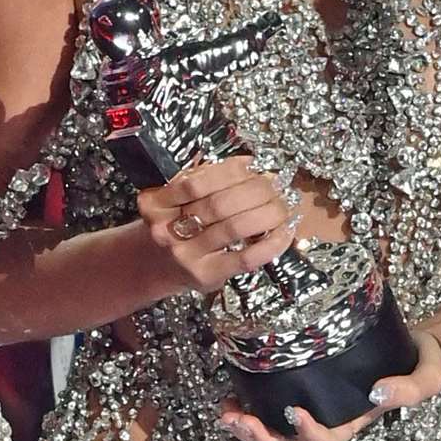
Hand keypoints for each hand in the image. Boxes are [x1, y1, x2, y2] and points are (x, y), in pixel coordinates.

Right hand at [137, 154, 296, 294]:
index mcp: (156, 202)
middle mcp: (166, 229)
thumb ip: (206, 179)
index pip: (198, 181)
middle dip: (257, 189)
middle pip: (220, 203)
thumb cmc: (174, 223)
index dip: (233, 170)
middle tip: (277, 184)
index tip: (256, 165)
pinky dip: (270, 244)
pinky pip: (245, 258)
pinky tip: (283, 232)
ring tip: (283, 205)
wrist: (156, 265)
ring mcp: (185, 255)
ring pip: (235, 227)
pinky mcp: (206, 276)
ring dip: (268, 212)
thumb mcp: (176, 196)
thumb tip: (252, 167)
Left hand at [218, 328, 440, 440]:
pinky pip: (275, 398)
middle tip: (236, 419)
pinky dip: (252, 397)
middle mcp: (331, 416)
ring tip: (224, 411)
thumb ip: (407, 390)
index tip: (293, 411)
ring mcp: (317, 400)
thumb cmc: (421, 365)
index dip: (308, 432)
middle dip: (262, 435)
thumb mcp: (425, 380)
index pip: (328, 440)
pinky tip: (233, 388)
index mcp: (354, 421)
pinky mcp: (306, 379)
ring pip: (276, 426)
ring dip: (248, 422)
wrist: (417, 345)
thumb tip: (376, 392)